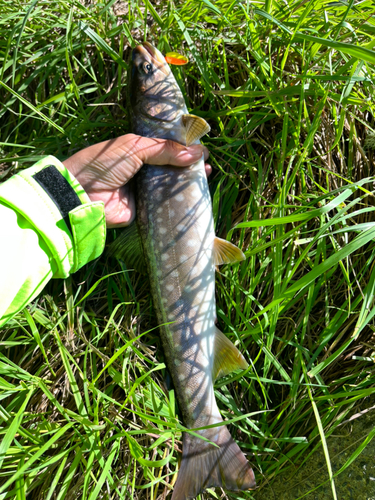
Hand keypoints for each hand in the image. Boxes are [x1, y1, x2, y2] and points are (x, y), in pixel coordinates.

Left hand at [63, 134, 210, 227]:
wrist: (81, 194)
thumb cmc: (103, 164)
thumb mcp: (133, 148)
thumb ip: (164, 149)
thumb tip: (196, 153)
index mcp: (138, 150)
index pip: (166, 147)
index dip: (183, 147)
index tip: (201, 148)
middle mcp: (143, 169)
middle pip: (172, 166)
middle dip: (189, 165)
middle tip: (207, 165)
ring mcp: (145, 190)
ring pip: (171, 185)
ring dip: (187, 182)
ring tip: (206, 177)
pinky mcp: (146, 209)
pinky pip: (166, 204)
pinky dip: (179, 201)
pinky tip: (195, 196)